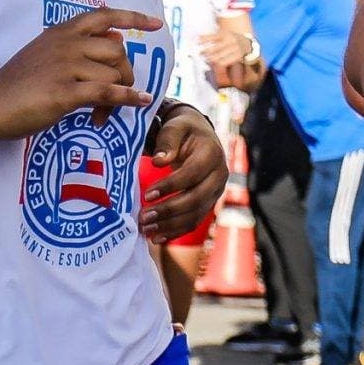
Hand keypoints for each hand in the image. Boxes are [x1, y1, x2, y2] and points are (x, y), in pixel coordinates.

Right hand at [0, 7, 163, 138]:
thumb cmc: (16, 83)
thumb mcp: (44, 53)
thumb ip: (75, 47)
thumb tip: (114, 42)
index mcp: (61, 31)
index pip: (104, 16)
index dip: (132, 18)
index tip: (154, 24)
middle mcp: (66, 44)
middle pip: (117, 52)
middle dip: (124, 75)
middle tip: (114, 96)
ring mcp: (66, 66)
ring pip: (114, 75)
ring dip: (117, 97)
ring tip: (100, 114)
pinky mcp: (65, 92)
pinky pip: (108, 92)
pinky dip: (127, 98)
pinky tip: (138, 102)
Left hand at [140, 107, 226, 243]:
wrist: (199, 136)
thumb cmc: (183, 130)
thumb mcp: (175, 127)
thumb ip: (167, 140)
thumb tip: (158, 161)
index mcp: (212, 154)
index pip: (192, 174)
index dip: (171, 186)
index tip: (147, 194)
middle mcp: (219, 176)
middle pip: (196, 199)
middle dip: (168, 210)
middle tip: (144, 217)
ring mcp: (216, 192)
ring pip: (195, 214)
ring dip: (170, 225)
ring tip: (146, 230)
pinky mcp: (208, 203)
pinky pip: (194, 221)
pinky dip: (176, 231)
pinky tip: (157, 237)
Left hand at [196, 27, 252, 69]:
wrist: (247, 43)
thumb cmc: (231, 38)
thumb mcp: (223, 34)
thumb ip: (211, 37)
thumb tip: (197, 39)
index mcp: (226, 34)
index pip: (213, 37)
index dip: (204, 39)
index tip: (196, 42)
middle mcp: (231, 41)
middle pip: (215, 48)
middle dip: (206, 51)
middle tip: (200, 53)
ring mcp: (234, 49)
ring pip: (219, 56)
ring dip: (210, 58)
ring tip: (206, 58)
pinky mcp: (237, 56)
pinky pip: (225, 62)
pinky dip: (218, 63)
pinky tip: (214, 62)